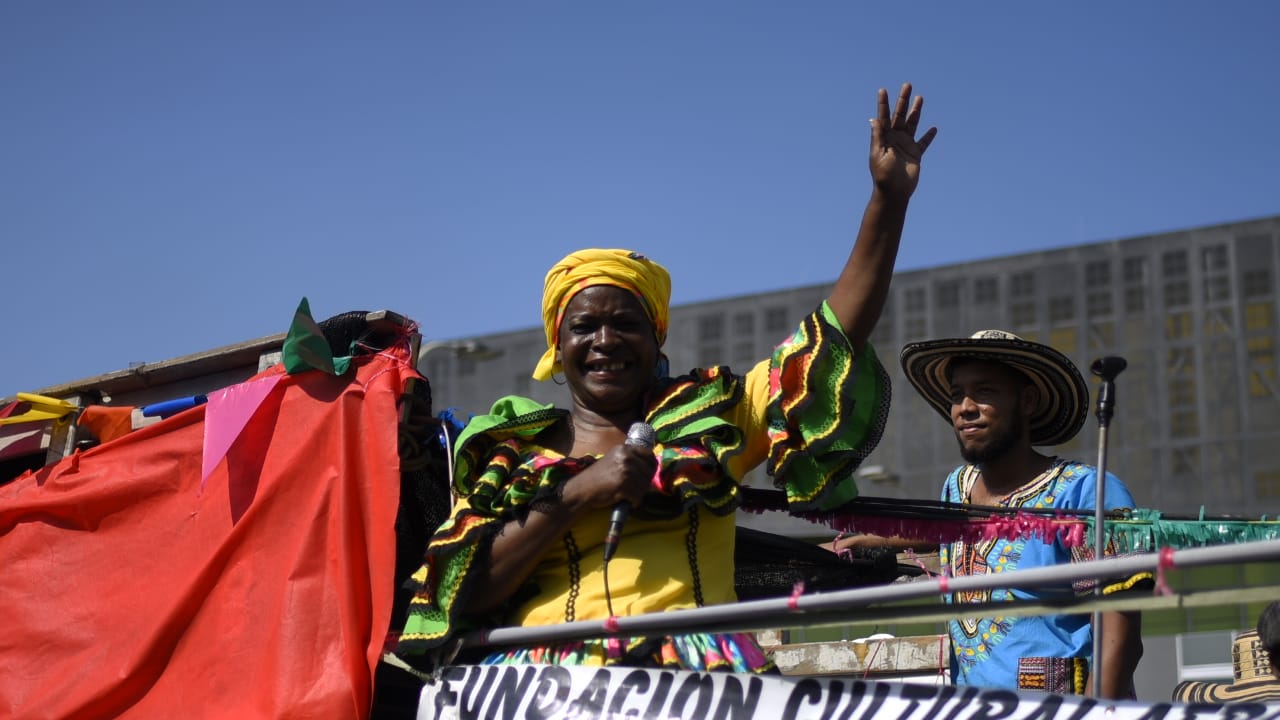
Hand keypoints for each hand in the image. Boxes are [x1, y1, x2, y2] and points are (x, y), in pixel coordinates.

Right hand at [561, 443, 655, 511]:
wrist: (582, 490)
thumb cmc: (598, 477)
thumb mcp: (614, 459)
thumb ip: (630, 459)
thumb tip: (652, 464)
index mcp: (624, 449)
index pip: (649, 455)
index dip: (652, 466)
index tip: (648, 474)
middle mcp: (626, 457)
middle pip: (649, 473)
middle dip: (644, 483)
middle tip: (634, 489)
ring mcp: (625, 471)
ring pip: (645, 486)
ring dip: (639, 494)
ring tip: (628, 495)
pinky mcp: (623, 485)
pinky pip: (638, 497)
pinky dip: (634, 502)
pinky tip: (627, 501)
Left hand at [869, 82, 936, 200]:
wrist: (894, 192)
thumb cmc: (883, 175)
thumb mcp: (878, 154)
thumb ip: (878, 136)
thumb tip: (873, 120)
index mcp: (884, 138)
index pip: (883, 117)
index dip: (883, 104)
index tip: (883, 90)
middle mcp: (895, 139)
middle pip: (899, 115)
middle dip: (903, 100)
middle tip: (907, 84)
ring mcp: (906, 145)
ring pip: (912, 124)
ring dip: (916, 111)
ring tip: (919, 97)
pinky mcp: (916, 154)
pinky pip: (924, 143)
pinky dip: (929, 136)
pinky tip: (933, 128)